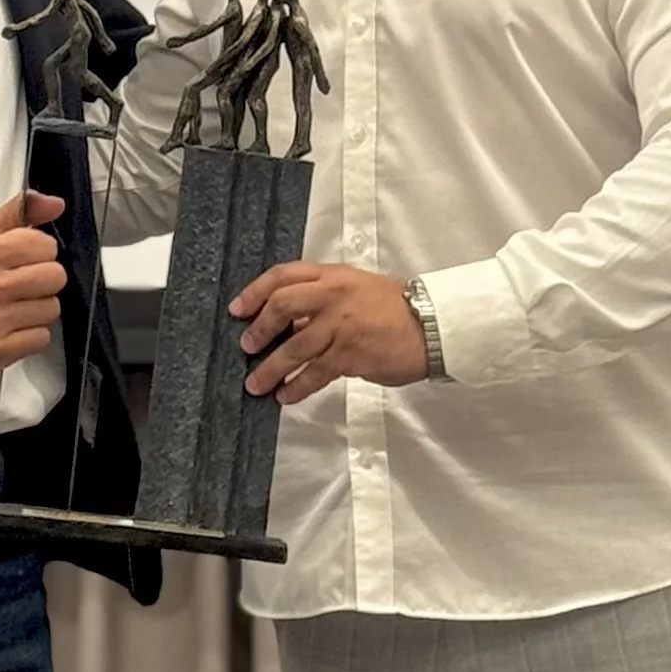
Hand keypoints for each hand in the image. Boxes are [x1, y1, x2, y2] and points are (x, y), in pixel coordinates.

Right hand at [0, 190, 65, 374]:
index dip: (42, 252)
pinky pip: (41, 338)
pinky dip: (32, 335)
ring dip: (39, 309)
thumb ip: (22, 211)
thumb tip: (55, 203)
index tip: (26, 260)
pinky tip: (15, 329)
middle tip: (25, 285)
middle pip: (54, 277)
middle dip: (44, 281)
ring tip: (18, 307)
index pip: (45, 245)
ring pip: (51, 309)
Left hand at [231, 262, 428, 405]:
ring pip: (294, 347)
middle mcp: (333, 296)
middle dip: (259, 329)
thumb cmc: (396, 309)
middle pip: (282, 306)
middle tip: (246, 347)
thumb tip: (290, 324)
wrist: (432, 326)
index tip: (237, 309)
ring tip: (256, 384)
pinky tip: (286, 396)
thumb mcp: (358, 289)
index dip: (255, 291)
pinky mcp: (350, 355)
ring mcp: (341, 326)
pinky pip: (314, 373)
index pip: (284, 275)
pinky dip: (296, 387)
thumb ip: (325, 300)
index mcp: (334, 275)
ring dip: (270, 368)